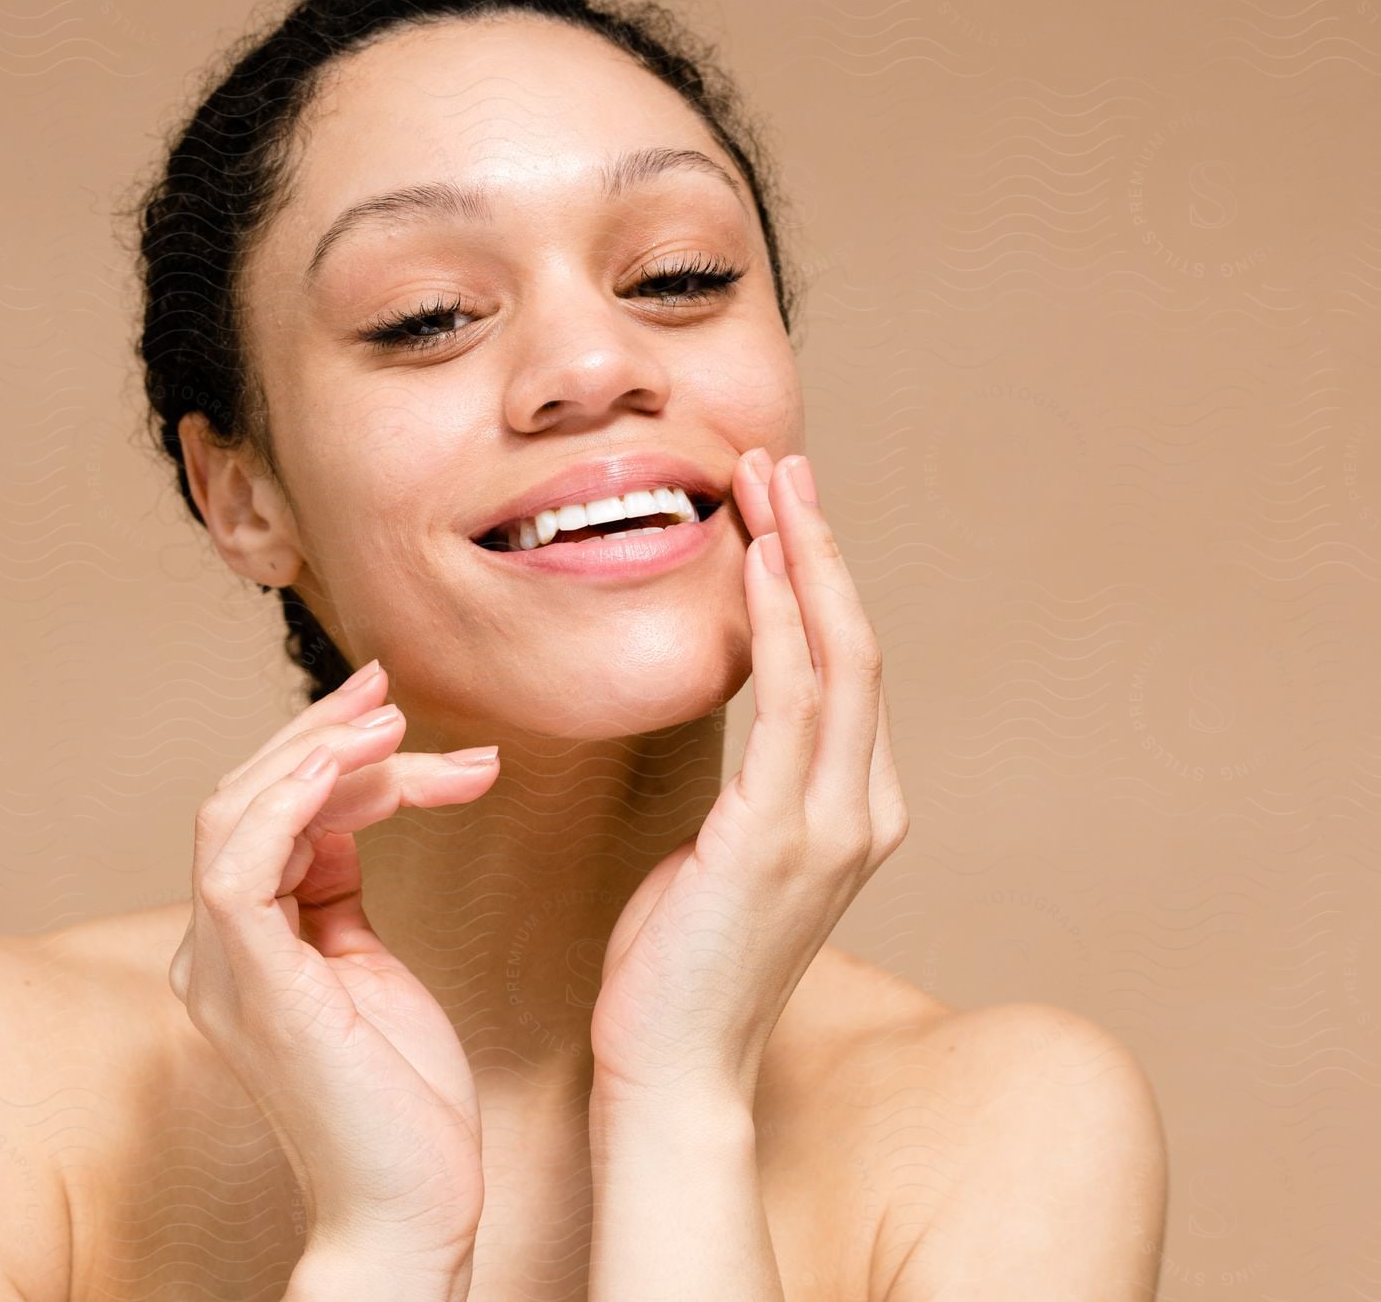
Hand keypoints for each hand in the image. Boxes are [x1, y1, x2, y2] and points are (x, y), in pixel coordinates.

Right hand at [170, 660, 501, 1266]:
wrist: (411, 1204)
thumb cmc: (400, 1099)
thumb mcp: (367, 965)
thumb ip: (337, 891)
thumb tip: (346, 809)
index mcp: (238, 947)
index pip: (263, 817)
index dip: (321, 752)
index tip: (385, 704)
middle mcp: (214, 951)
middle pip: (245, 800)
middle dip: (324, 737)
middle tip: (390, 691)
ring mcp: (225, 969)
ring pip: (236, 814)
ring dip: (315, 753)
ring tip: (389, 721)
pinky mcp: (254, 984)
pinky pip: (241, 863)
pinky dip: (290, 798)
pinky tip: (349, 761)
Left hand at [589, 450, 909, 1105]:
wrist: (673, 1072)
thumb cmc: (678, 968)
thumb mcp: (720, 858)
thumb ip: (747, 792)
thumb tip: (735, 735)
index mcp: (855, 814)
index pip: (847, 673)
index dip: (822, 582)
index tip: (782, 510)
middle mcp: (862, 812)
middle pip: (857, 645)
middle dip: (820, 545)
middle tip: (781, 464)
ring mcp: (831, 827)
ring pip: (837, 657)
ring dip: (804, 558)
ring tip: (768, 480)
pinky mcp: (779, 838)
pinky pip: (790, 703)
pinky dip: (780, 620)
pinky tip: (756, 560)